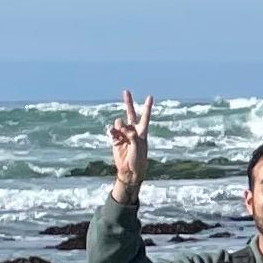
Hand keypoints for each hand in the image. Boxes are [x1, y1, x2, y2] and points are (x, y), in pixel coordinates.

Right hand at [108, 90, 152, 204]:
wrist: (129, 171)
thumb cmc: (138, 160)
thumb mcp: (138, 148)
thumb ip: (132, 136)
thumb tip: (124, 127)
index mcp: (142, 132)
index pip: (145, 117)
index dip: (147, 107)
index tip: (150, 97)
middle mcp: (133, 131)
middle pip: (130, 113)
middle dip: (128, 102)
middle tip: (126, 91)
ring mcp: (123, 134)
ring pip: (119, 122)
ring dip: (119, 126)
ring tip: (121, 134)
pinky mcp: (115, 139)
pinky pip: (111, 130)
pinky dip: (112, 132)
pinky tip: (114, 136)